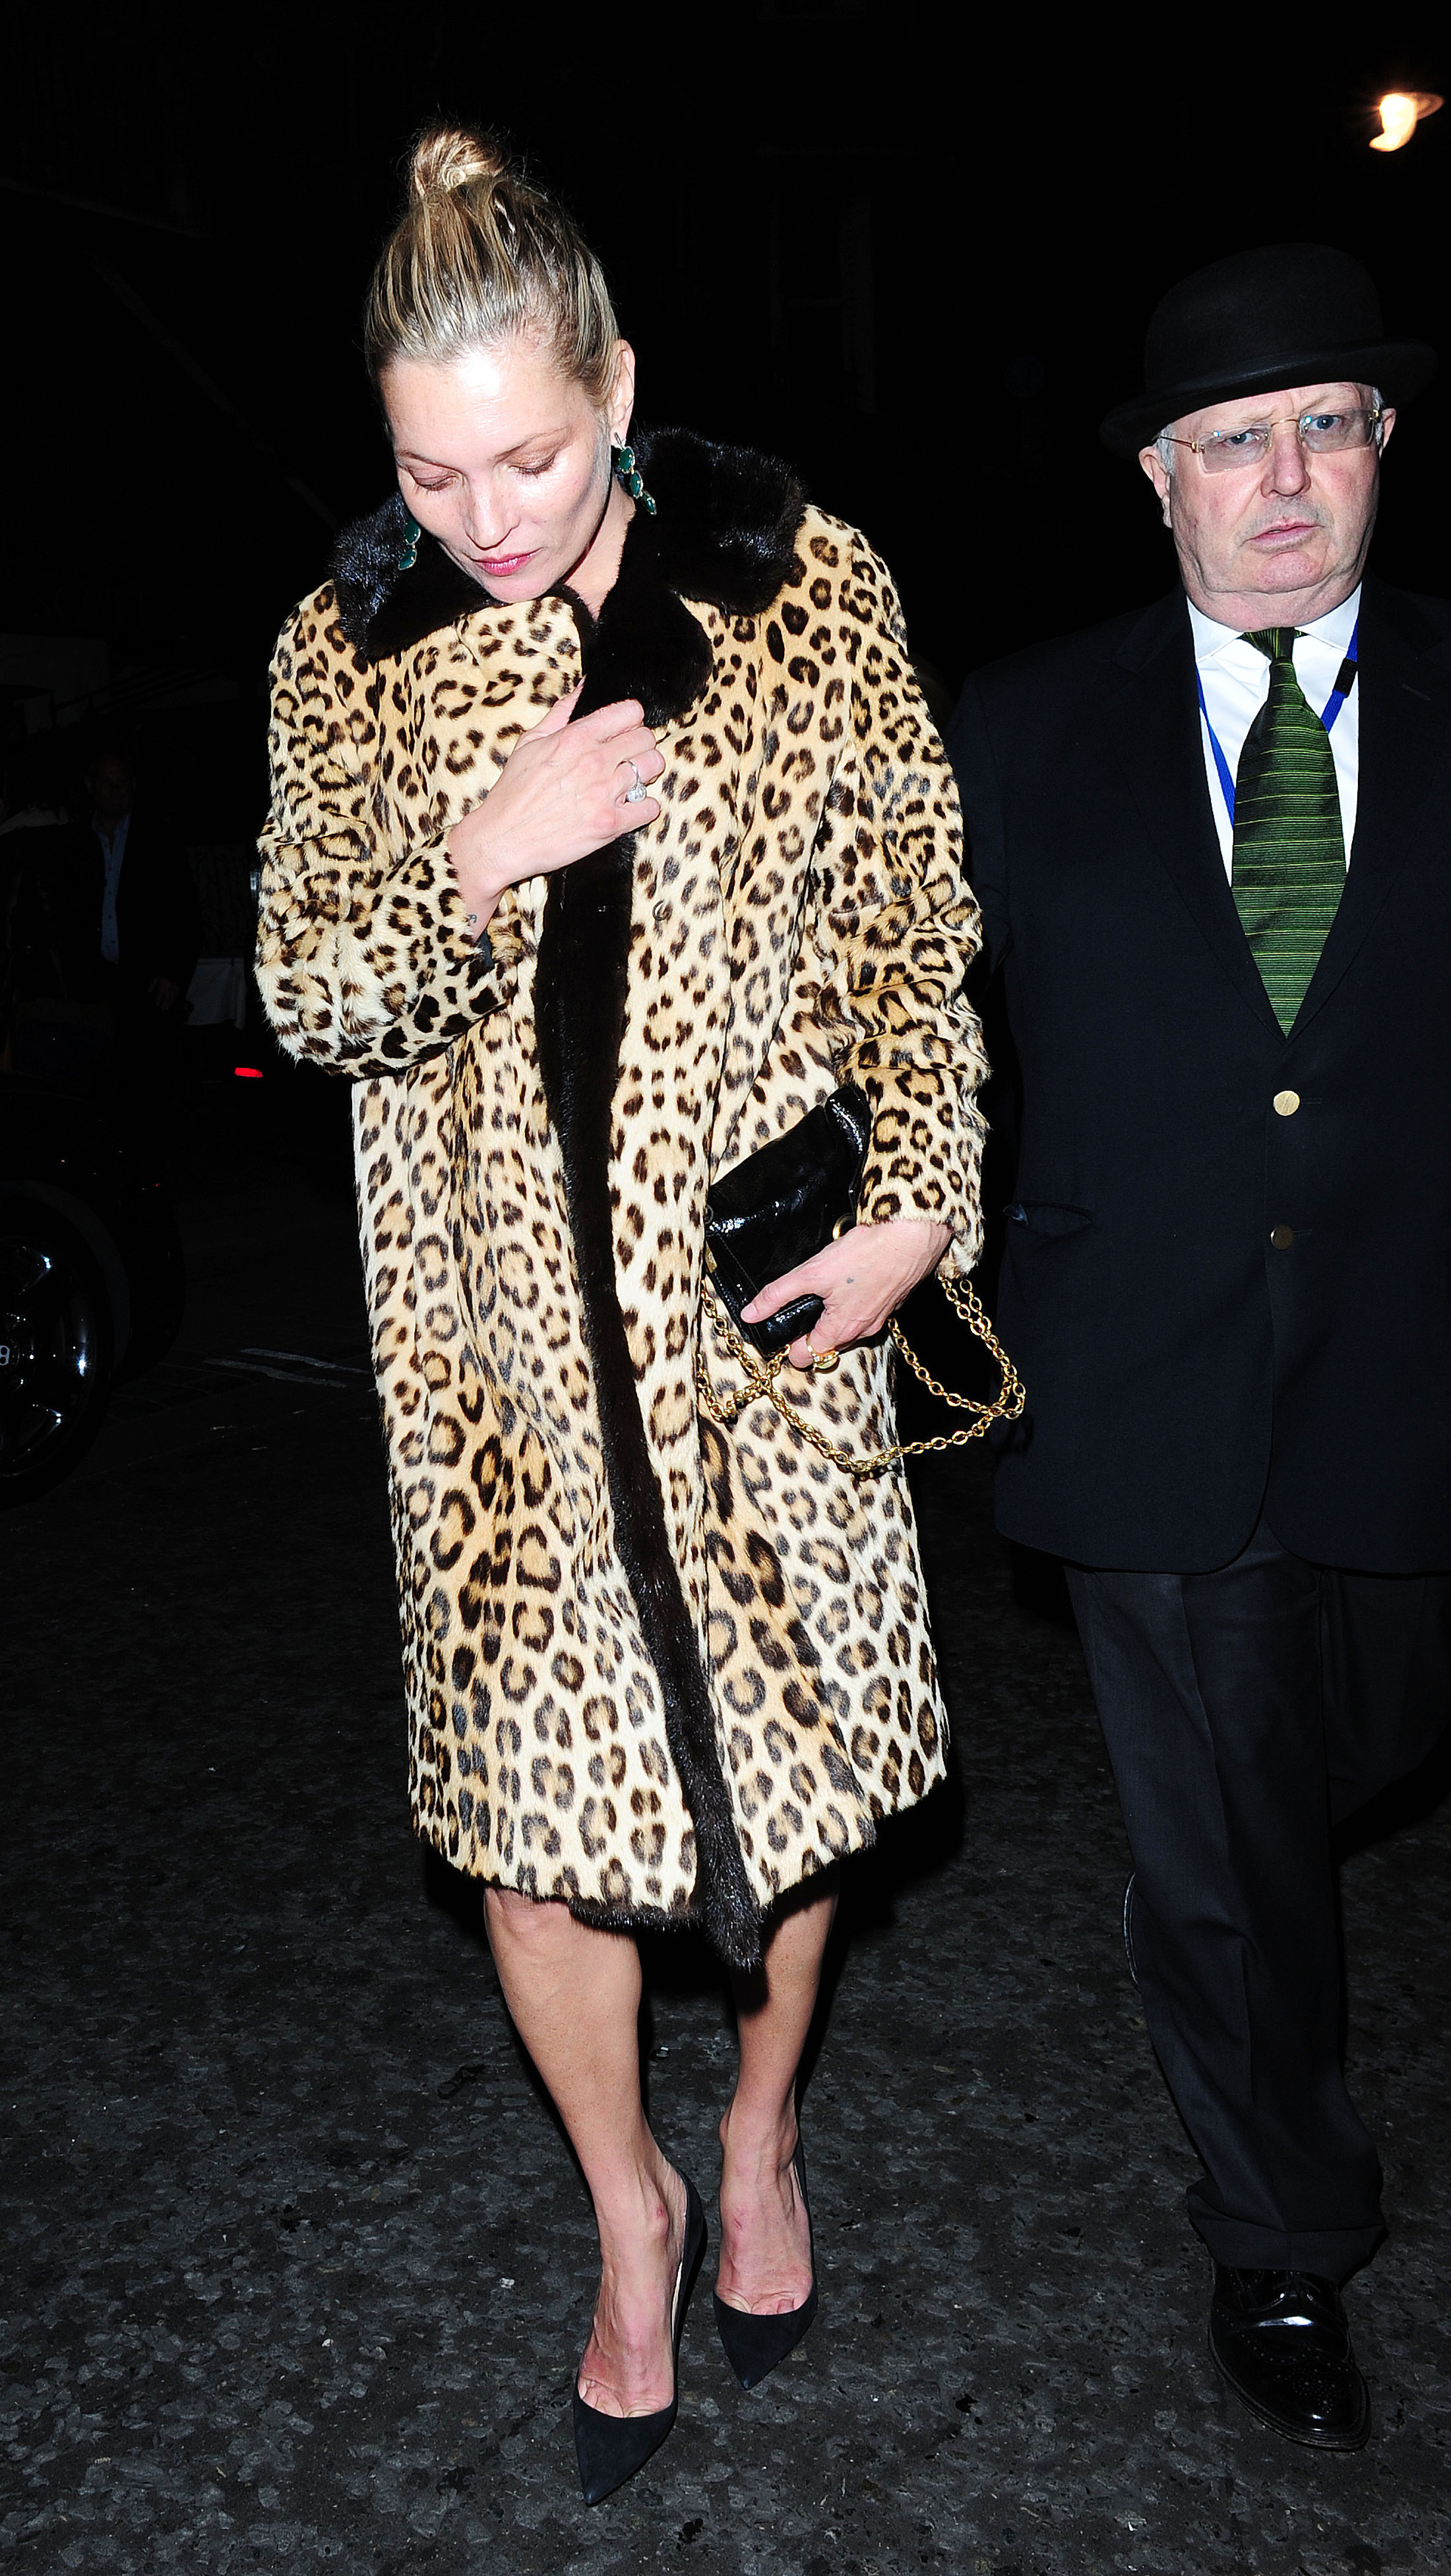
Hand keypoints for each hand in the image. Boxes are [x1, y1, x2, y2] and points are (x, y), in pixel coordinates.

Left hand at [148, 976, 180, 1010]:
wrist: (170, 974)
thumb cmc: (161, 977)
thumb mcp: (155, 979)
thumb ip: (152, 985)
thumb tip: (149, 991)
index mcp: (163, 985)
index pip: (160, 994)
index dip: (158, 999)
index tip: (156, 1004)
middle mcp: (169, 987)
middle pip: (167, 998)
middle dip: (164, 1004)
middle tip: (162, 1010)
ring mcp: (174, 988)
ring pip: (172, 998)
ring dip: (169, 1004)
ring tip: (166, 1008)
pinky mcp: (177, 989)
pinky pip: (176, 996)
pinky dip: (173, 1000)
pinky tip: (171, 1004)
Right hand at [446, 686, 663, 934]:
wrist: (503, 838)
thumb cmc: (513, 793)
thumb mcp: (530, 742)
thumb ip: (561, 713)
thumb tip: (582, 689)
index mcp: (576, 737)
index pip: (630, 712)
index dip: (631, 720)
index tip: (625, 731)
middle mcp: (594, 761)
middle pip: (647, 739)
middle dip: (640, 747)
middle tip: (628, 759)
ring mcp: (605, 792)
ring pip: (653, 769)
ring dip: (645, 775)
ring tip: (629, 783)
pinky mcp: (611, 824)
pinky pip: (650, 807)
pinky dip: (644, 807)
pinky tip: (629, 808)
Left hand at [741, 1219, 952, 1370]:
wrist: (912, 1236)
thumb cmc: (866, 1254)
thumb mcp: (812, 1272)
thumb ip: (777, 1295)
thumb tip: (750, 1314)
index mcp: (841, 1330)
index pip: (806, 1358)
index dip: (789, 1346)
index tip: (780, 1328)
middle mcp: (862, 1330)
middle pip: (827, 1345)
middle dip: (810, 1331)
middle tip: (799, 1305)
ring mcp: (880, 1317)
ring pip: (847, 1328)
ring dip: (832, 1317)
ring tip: (823, 1289)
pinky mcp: (891, 1300)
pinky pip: (865, 1312)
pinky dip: (853, 1303)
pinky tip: (848, 1280)